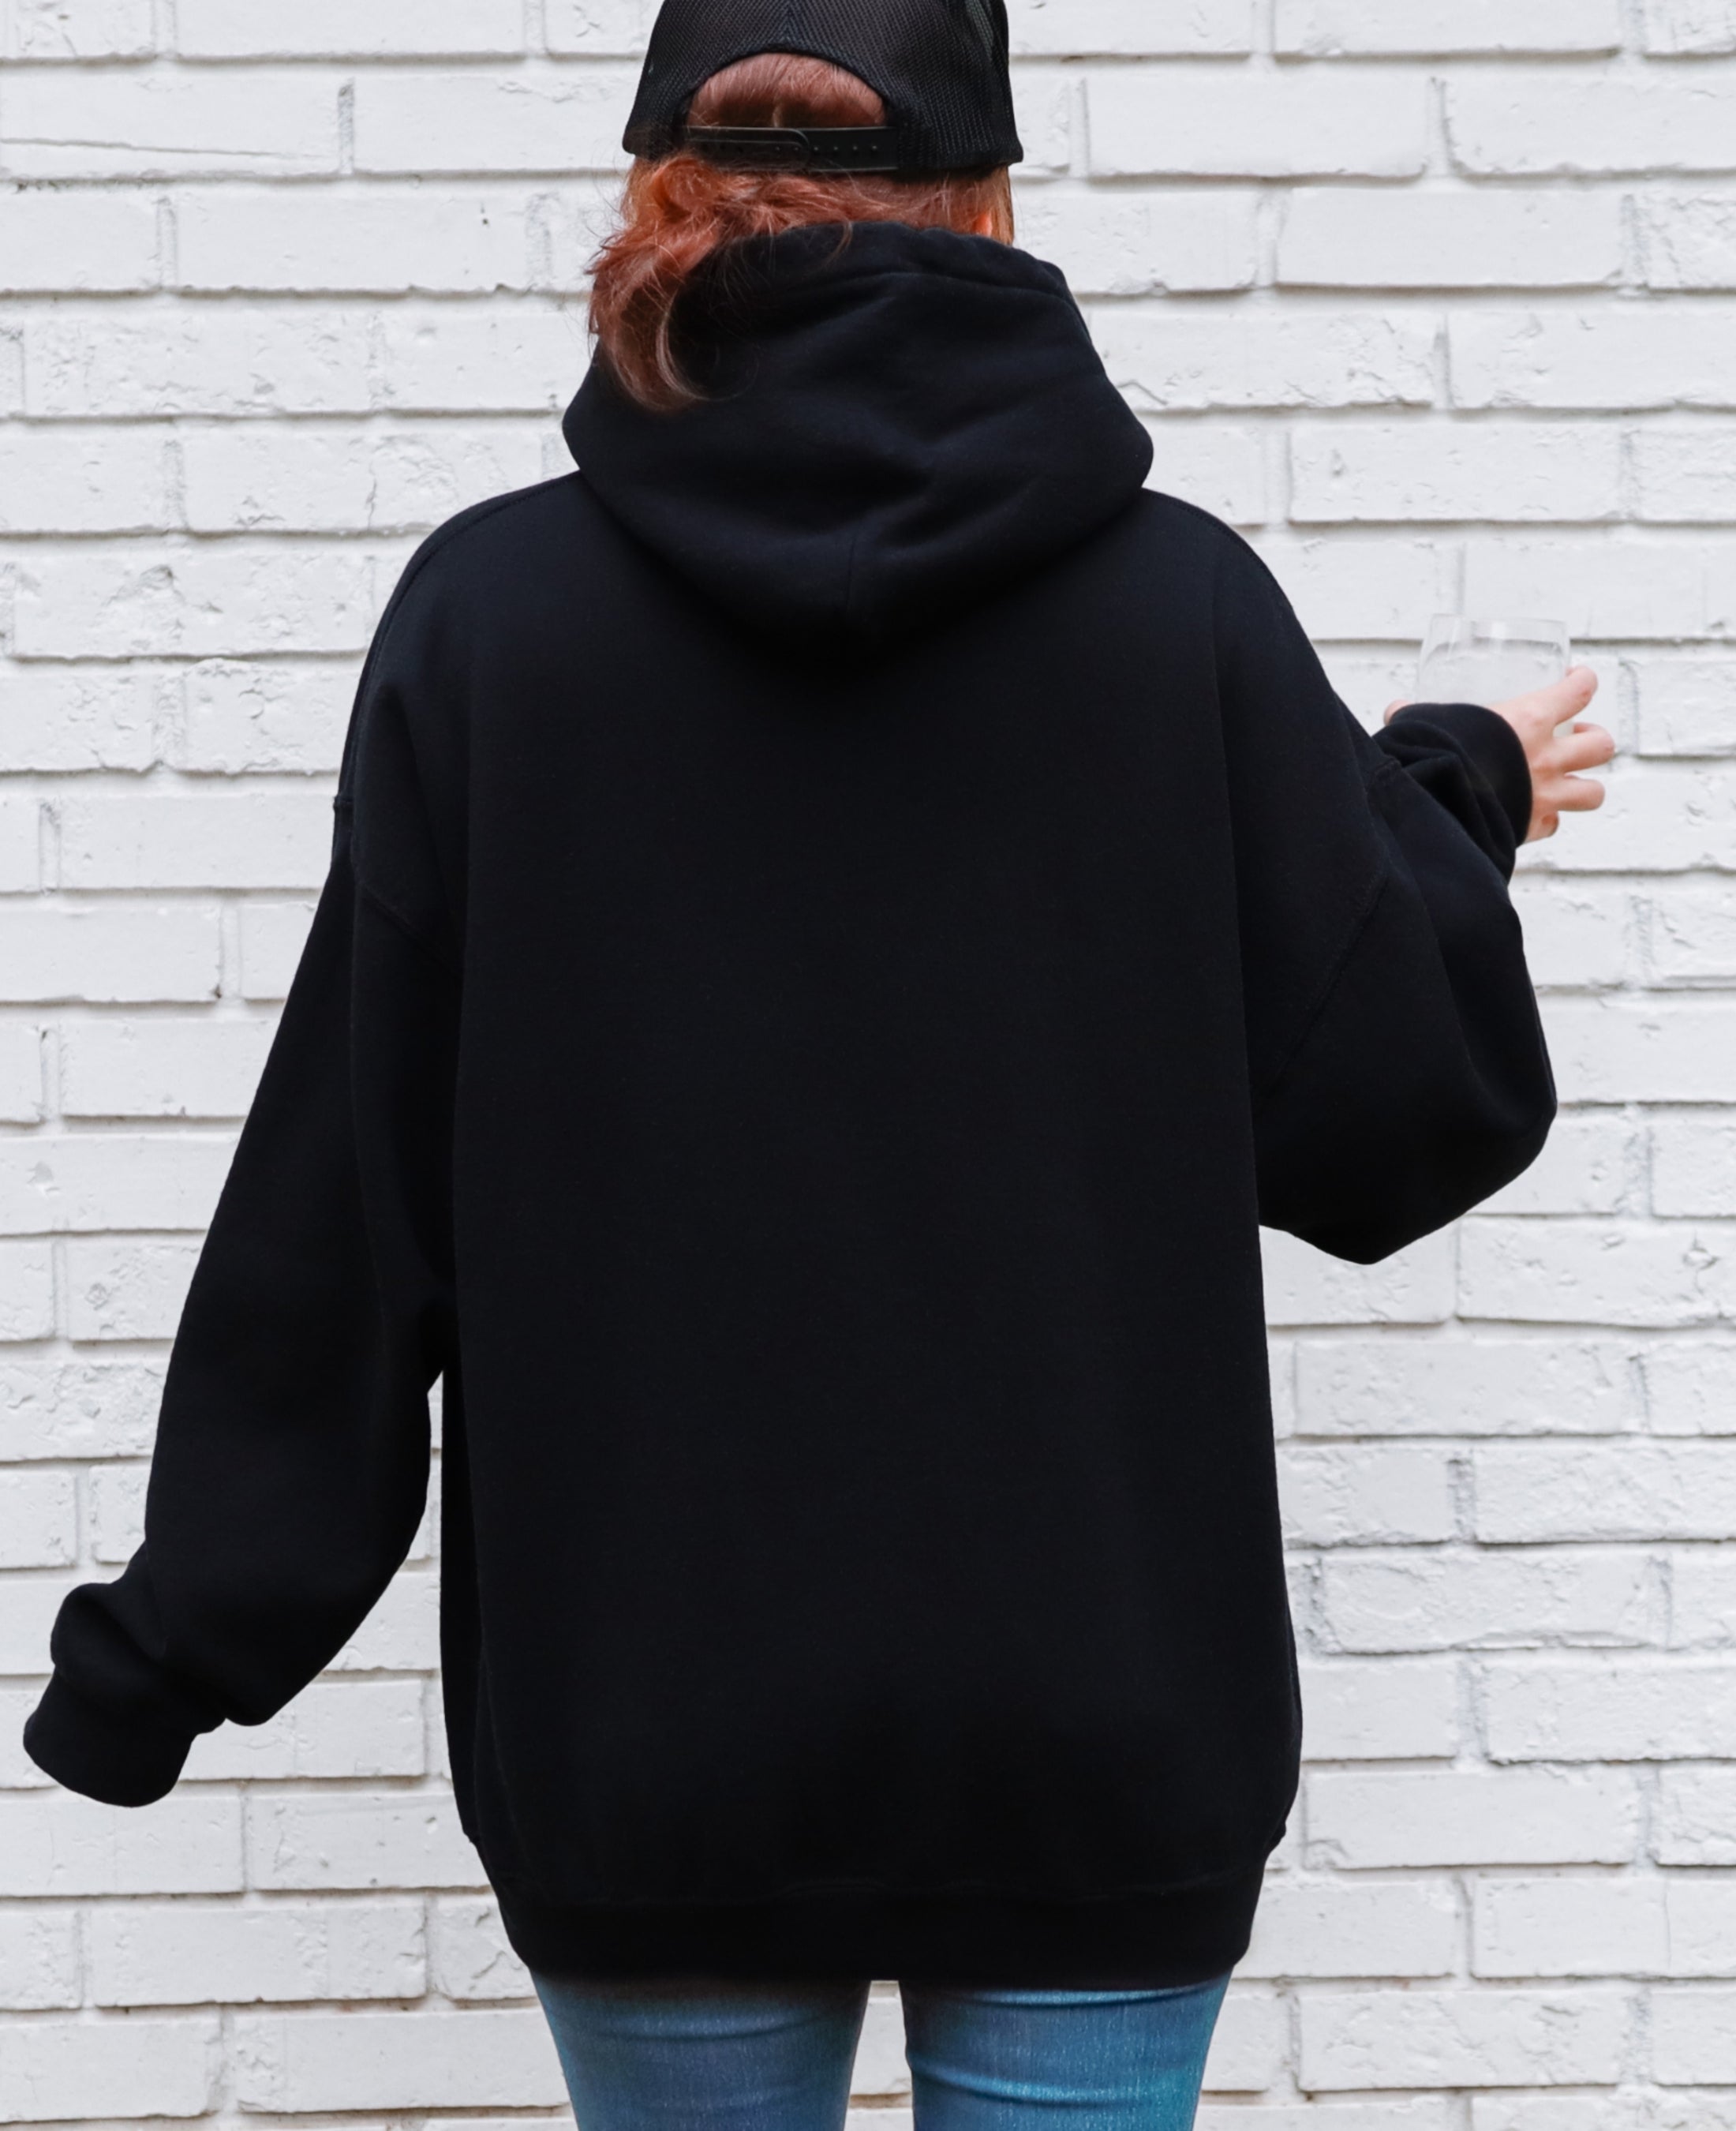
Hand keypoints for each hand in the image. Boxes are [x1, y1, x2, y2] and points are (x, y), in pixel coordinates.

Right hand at [1385, 666, 1614, 843]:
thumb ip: (1416, 713)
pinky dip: (1546, 820)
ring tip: (1567, 782)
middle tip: (1574, 738)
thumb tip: (1396, 709)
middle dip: (1593, 741)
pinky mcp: (1530, 828)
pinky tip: (1531, 814)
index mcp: (1529, 720)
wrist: (1432, 806)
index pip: (1579, 691)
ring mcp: (1544, 796)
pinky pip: (1552, 825)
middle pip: (1601, 745)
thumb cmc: (1432, 754)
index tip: (1575, 679)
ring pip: (1592, 793)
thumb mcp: (1424, 721)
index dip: (1582, 681)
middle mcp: (1547, 757)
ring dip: (1583, 787)